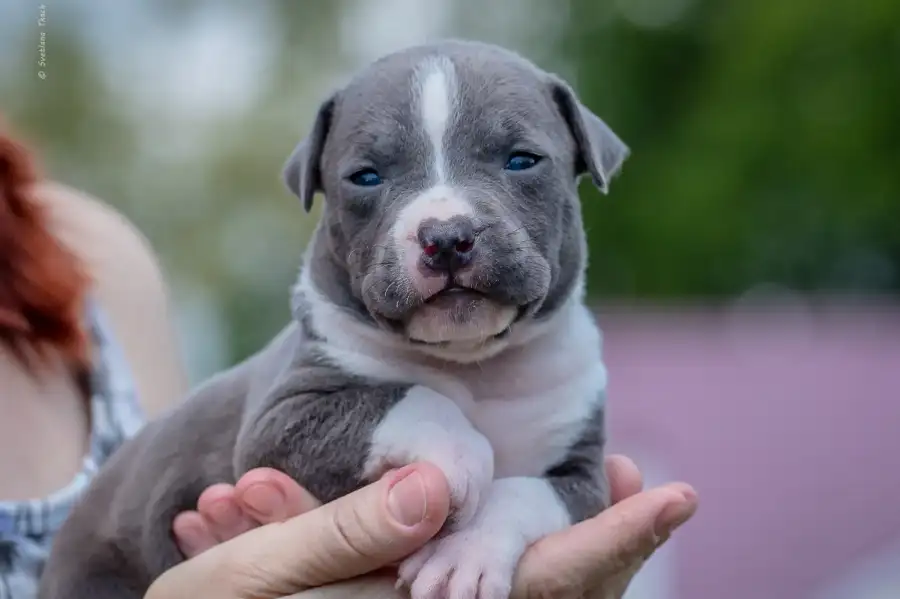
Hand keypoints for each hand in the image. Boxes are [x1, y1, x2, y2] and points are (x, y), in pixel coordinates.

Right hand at [162, 456, 696, 598]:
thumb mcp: (268, 574)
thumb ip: (351, 532)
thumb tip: (434, 490)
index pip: (540, 582)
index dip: (612, 541)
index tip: (674, 494)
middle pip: (549, 591)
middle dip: (606, 542)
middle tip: (659, 494)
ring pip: (520, 589)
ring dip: (572, 543)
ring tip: (623, 496)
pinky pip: (475, 582)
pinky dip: (512, 546)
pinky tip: (516, 514)